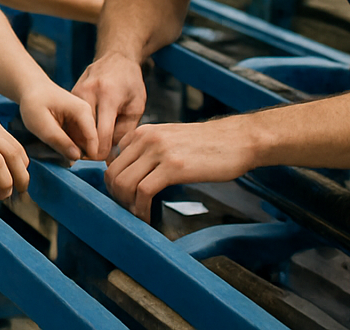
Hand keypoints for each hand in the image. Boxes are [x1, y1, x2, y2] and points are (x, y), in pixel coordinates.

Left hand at [16, 81, 97, 162]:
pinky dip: (69, 146)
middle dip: (79, 155)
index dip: (87, 156)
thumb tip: (77, 157)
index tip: (71, 163)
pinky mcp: (78, 125)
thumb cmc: (34, 103)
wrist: (30, 89)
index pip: (94, 140)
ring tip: (54, 147)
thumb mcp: (42, 124)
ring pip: (84, 145)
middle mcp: (87, 116)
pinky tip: (56, 143)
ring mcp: (83, 120)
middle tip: (58, 155)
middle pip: (92, 144)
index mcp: (82, 112)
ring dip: (72, 151)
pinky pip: (78, 142)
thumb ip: (59, 141)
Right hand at [72, 51, 146, 159]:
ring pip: (73, 124)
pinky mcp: (70, 92)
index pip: (102, 133)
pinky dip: (76, 128)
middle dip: (90, 148)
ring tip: (91, 149)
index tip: (105, 160)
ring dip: (80, 139)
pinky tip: (84, 136)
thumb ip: (126, 130)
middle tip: (98, 159)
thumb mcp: (136, 106)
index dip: (102, 151)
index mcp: (108, 95)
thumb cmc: (130, 82)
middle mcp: (89, 92)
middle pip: (83, 130)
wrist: (116, 57)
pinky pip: (70, 116)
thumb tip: (113, 153)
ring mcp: (76, 91)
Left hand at [105, 117, 257, 219]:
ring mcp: (158, 152)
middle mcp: (145, 139)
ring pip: (124, 182)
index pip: (112, 161)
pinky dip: (141, 209)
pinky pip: (143, 191)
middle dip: (116, 197)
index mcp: (142, 132)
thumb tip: (132, 174)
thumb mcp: (170, 139)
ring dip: (127, 205)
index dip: (115, 183)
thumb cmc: (207, 144)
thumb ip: (149, 151)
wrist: (237, 140)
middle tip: (128, 211)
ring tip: (137, 215)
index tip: (125, 198)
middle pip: (113, 173)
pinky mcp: (173, 167)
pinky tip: (147, 217)